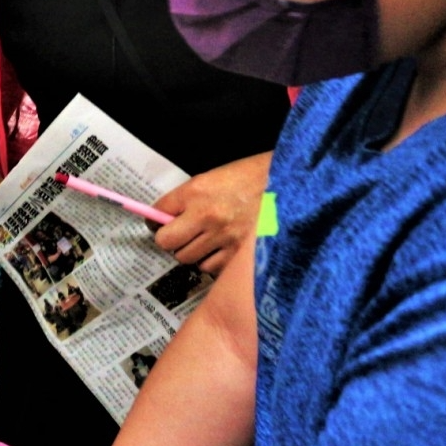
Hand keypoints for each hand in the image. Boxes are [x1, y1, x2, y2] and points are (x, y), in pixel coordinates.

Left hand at [152, 154, 270, 275]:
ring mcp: (223, 237)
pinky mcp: (239, 254)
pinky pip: (210, 267)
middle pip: (167, 242)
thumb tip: (166, 217)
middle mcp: (206, 215)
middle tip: (178, 235)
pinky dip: (211, 261)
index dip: (155, 220)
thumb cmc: (252, 178)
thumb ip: (189, 198)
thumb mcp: (215, 177)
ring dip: (191, 251)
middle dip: (169, 240)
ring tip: (203, 241)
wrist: (290, 184)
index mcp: (196, 191)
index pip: (158, 212)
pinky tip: (219, 249)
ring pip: (187, 257)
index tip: (157, 224)